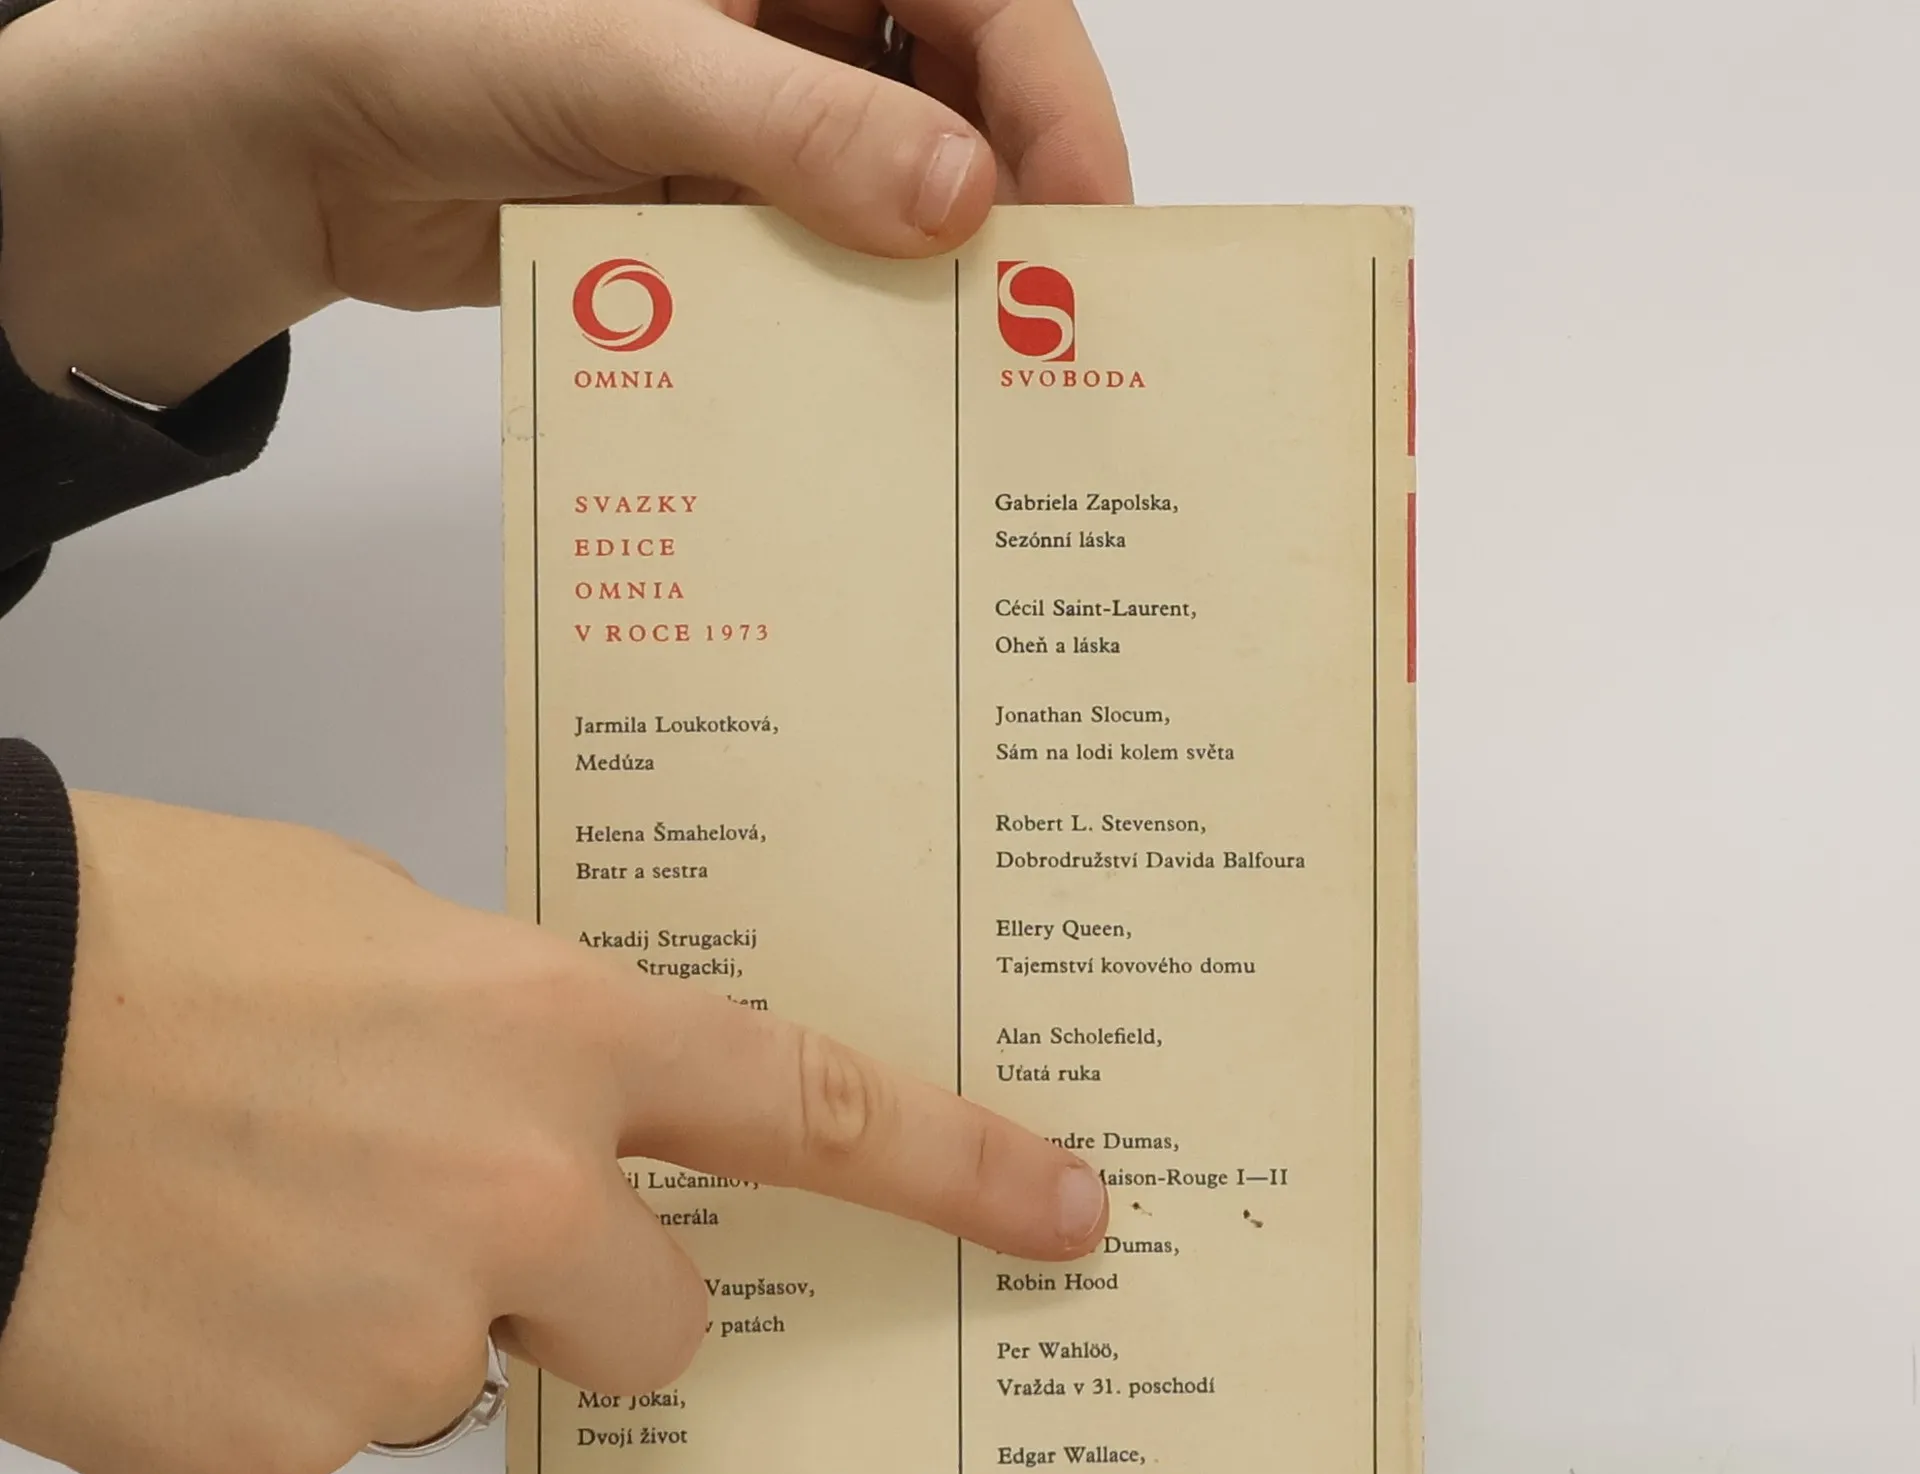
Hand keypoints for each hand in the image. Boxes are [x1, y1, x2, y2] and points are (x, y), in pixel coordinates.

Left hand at [0, 0, 1129, 402]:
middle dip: (1003, 195)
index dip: (1054, 94)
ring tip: (967, 370)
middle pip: (951, 93)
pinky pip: (806, 255)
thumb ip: (803, 126)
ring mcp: (745, 111)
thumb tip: (965, 204)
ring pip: (884, 186)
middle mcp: (781, 9)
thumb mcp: (635, 61)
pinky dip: (833, 309)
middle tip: (1041, 320)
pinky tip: (863, 375)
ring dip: (920, 271)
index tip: (1087, 219)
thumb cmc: (433, 31)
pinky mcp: (705, 203)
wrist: (288, 139)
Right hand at [0, 793, 1108, 1473]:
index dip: (956, 1165)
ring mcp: (399, 1341)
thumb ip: (512, 1033)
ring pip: (456, 1375)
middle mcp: (512, 1200)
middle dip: (586, 1295)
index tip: (1062, 1208)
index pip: (808, 1108)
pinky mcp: (274, 1456)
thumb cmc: (140, 934)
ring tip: (245, 1213)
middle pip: (654, 1322)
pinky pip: (315, 1436)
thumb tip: (547, 1106)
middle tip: (453, 1224)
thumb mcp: (381, 932)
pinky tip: (179, 1284)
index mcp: (553, 1038)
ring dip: (385, 1317)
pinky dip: (263, 1379)